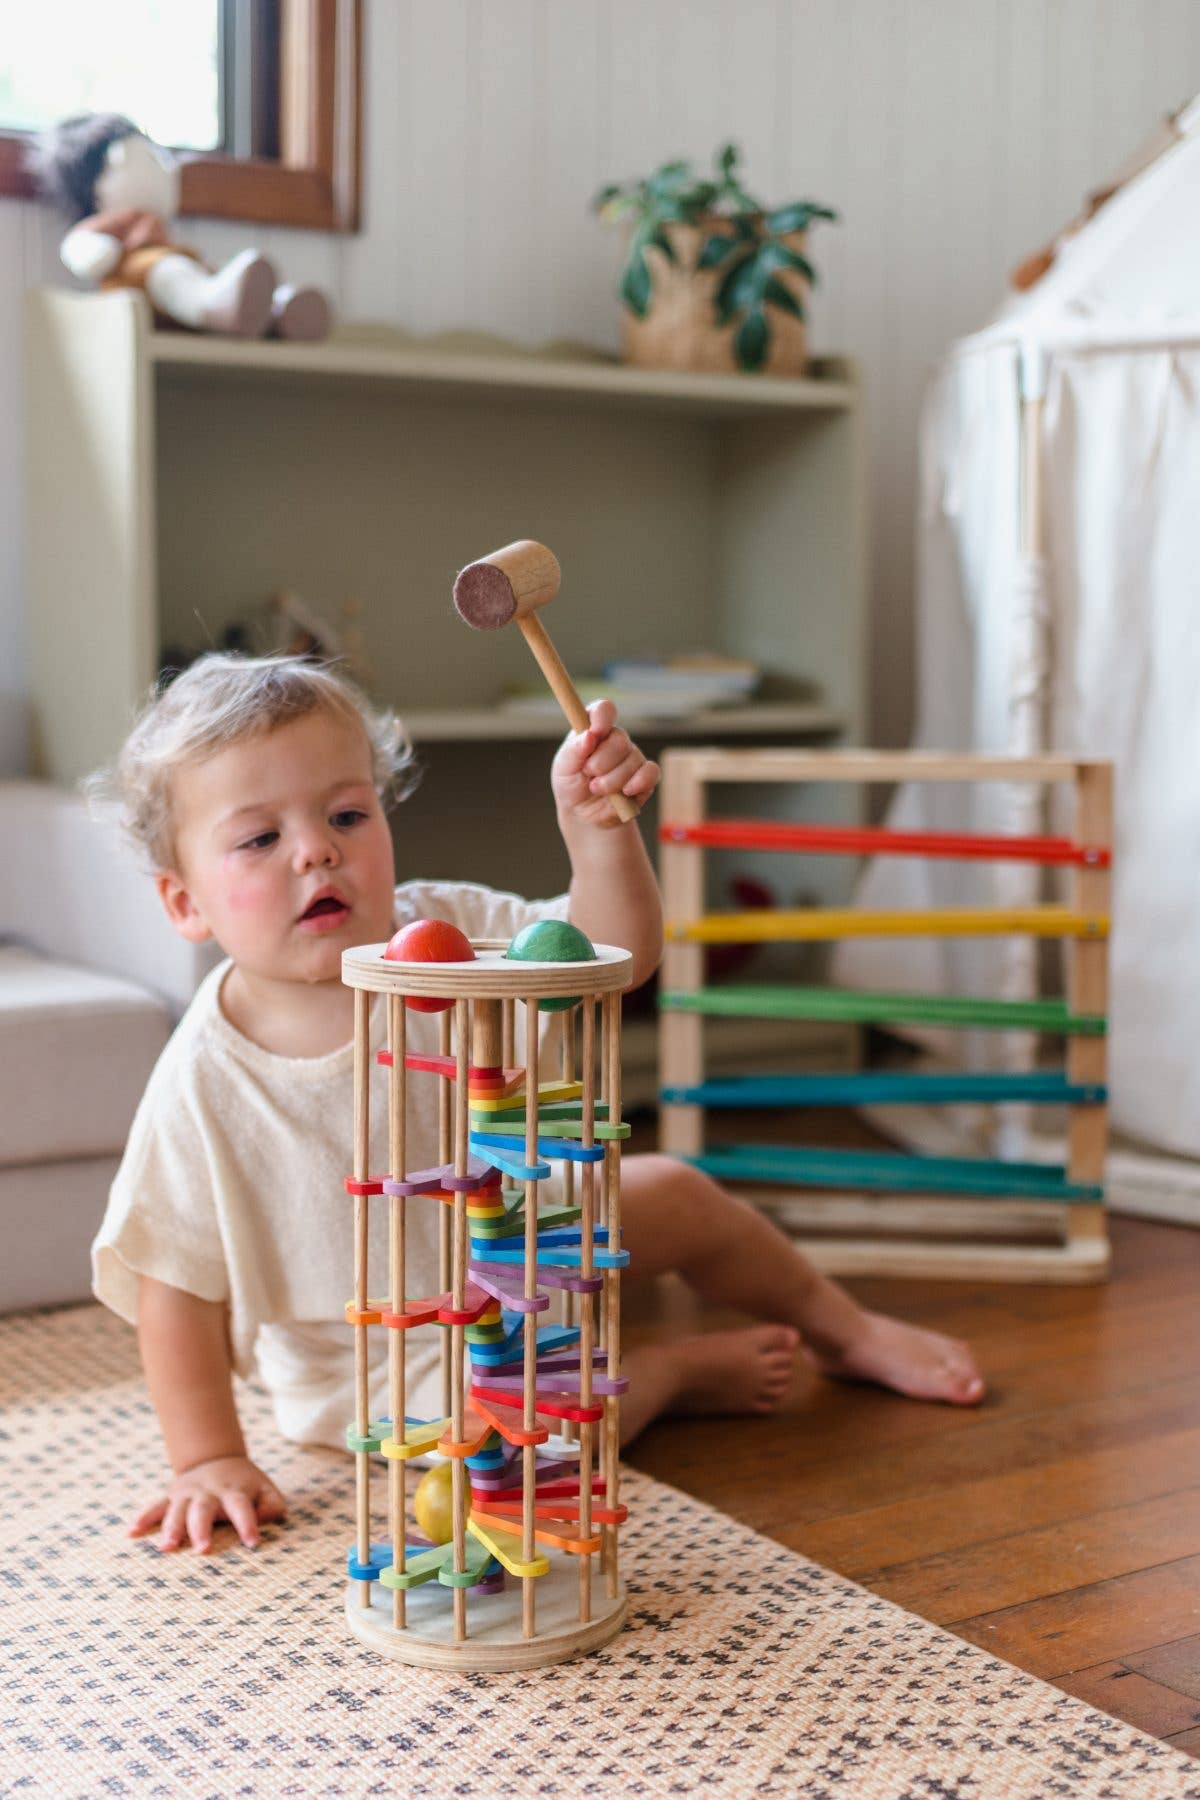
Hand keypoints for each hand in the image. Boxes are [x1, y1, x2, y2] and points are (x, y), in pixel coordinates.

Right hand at [129, 1456, 286, 1553]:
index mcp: (234, 1491)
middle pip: (204, 1510)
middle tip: (203, 1550)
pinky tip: (132, 1532)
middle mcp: (208, 1492)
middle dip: (202, 1530)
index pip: (241, 1507)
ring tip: (167, 1547)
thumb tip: (264, 1520)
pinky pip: (154, 1507)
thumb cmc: (245, 1484)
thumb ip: (272, 1505)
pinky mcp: (171, 1496)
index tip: (252, 1543)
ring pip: (177, 1510)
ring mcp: (187, 1493)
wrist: (217, 1459)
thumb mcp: (266, 1489)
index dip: (247, 1524)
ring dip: (172, 1528)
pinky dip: (144, 1518)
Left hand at [551, 699, 659, 829]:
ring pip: (632, 760)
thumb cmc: (571, 784)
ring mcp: (632, 757)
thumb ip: (573, 750)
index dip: (602, 718)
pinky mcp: (645, 777)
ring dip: (612, 780)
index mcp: (594, 730)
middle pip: (620, 738)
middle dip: (601, 762)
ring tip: (597, 789)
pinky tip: (625, 792)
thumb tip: (589, 735)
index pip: (604, 710)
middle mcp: (615, 740)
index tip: (595, 733)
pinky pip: (650, 772)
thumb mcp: (563, 767)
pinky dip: (638, 783)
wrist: (583, 814)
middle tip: (589, 774)